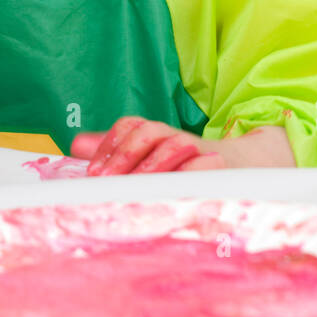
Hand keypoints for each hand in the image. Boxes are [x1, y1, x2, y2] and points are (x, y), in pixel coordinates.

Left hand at [70, 117, 228, 174]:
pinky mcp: (220, 166)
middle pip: (148, 132)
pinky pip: (204, 165)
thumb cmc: (184, 165)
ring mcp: (199, 149)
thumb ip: (115, 150)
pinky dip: (189, 173)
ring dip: (152, 164)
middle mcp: (175, 136)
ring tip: (134, 185)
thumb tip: (76, 144)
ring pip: (174, 145)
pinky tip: (173, 190)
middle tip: (105, 180)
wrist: (240, 166)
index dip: (110, 144)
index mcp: (157, 133)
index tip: (93, 172)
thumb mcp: (148, 157)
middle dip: (124, 155)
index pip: (130, 126)